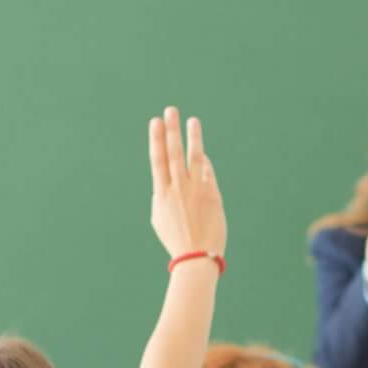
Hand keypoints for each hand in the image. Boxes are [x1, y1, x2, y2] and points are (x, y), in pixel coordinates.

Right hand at [148, 107, 225, 263]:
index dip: (157, 139)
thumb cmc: (175, 239)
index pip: (158, 160)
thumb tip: (172, 175)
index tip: (155, 122)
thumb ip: (164, 193)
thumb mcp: (160, 217)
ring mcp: (197, 191)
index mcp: (161, 194)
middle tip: (170, 111)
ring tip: (192, 120)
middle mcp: (178, 189)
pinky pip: (208, 173)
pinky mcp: (212, 195)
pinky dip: (205, 163)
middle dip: (172, 130)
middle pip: (174, 153)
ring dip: (193, 137)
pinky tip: (202, 153)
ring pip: (194, 158)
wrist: (196, 257)